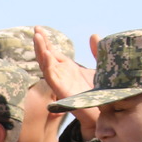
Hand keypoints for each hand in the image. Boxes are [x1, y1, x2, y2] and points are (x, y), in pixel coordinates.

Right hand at [35, 25, 99, 139]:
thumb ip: (97, 52)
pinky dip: (47, 65)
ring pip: (46, 65)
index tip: (40, 29)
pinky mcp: (62, 91)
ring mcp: (61, 83)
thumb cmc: (104, 93)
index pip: (54, 53)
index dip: (46, 41)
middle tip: (36, 29)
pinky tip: (46, 54)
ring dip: (40, 51)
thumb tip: (93, 35)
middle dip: (41, 43)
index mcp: (70, 69)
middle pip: (47, 56)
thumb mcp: (101, 67)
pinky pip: (51, 77)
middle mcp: (63, 75)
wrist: (106, 112)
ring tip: (37, 36)